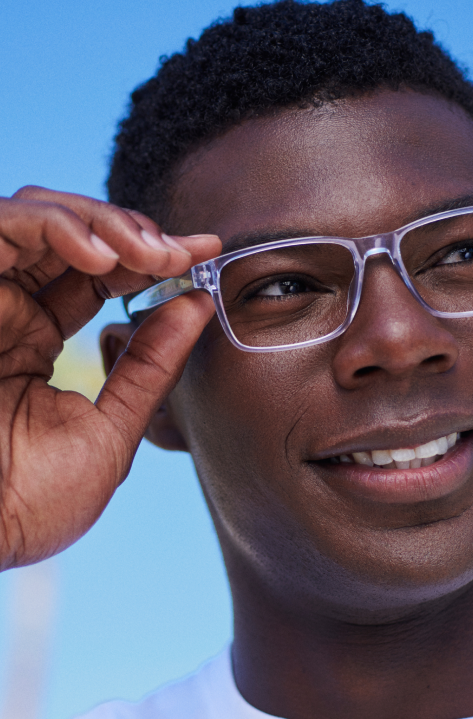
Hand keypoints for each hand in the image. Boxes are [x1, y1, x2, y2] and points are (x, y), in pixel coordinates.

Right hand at [0, 186, 220, 569]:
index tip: (205, 253)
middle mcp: (4, 308)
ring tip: (153, 253)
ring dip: (104, 223)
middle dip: (136, 234)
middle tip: (185, 251)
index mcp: (34, 339)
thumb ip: (152, 367)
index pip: (98, 276)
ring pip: (38, 215)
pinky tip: (103, 255)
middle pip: (73, 235)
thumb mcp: (109, 430)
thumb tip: (197, 305)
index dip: (152, 258)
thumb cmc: (29, 503)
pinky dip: (55, 226)